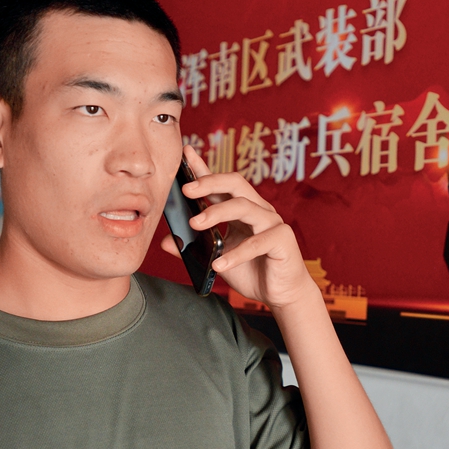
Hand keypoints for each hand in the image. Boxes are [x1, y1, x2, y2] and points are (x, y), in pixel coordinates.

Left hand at [161, 146, 315, 310]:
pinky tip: (219, 264)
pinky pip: (257, 242)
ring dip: (217, 213)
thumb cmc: (251, 272)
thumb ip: (194, 248)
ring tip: (195, 224)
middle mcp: (259, 210)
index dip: (204, 168)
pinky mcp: (283, 239)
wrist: (281, 295)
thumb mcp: (217, 258)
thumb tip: (166, 241)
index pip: (221, 184)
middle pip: (235, 183)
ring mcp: (272, 222)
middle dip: (209, 183)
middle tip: (186, 190)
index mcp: (242, 209)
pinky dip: (236, 254)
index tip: (186, 153)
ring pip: (244, 206)